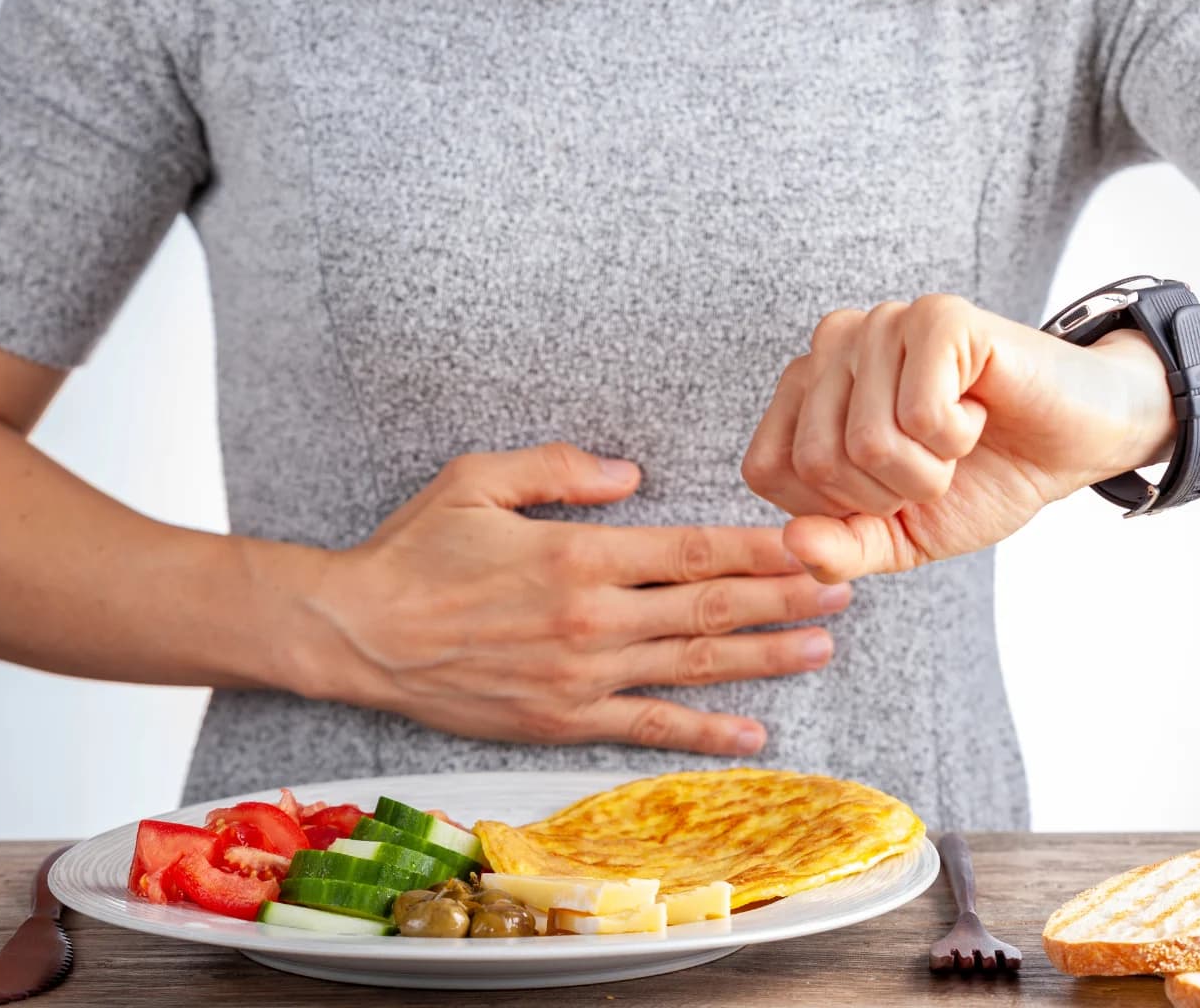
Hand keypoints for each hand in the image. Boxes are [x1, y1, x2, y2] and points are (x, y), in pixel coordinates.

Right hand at [300, 443, 851, 755]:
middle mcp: (591, 619)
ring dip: (764, 659)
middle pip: (710, 610)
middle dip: (784, 599)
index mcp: (577, 554)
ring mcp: (581, 675)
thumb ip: (559, 467)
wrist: (356, 634)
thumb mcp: (477, 479)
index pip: (691, 551)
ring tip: (820, 648)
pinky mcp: (562, 719)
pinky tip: (751, 733)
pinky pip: (648, 727)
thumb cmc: (414, 551)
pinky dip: (704, 732)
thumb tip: (631, 474)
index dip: (759, 549)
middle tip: (844, 589)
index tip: (811, 544)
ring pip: (693, 668)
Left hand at [742, 295, 1172, 581]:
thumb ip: (840, 549)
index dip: (835, 508)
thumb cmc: (982, 480)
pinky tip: (977, 409)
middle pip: (817, 461)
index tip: (889, 488)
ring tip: (957, 437)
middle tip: (934, 463)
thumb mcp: (900, 537)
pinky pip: (920, 414)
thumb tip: (792, 544)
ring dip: (930, 468)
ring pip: (868, 441)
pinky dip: (958, 436)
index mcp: (805, 392)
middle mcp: (832, 346)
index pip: (767, 471)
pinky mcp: (937, 317)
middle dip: (889, 492)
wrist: (1072, 445)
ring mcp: (882, 324)